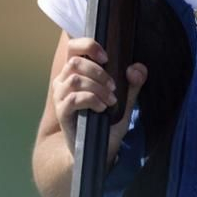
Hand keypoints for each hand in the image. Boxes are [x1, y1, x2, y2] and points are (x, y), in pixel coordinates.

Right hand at [50, 37, 146, 164]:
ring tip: (110, 101)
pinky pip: (74, 98)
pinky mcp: (62, 113)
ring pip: (75, 79)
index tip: (106, 56)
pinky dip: (92, 100)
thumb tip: (136, 68)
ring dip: (98, 88)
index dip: (88, 45)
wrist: (96, 151)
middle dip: (99, 72)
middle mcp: (64, 82)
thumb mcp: (125, 102)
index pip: (73, 47)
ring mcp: (61, 97)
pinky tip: (102, 109)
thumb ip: (133, 84)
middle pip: (75, 62)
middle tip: (114, 87)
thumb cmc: (106, 123)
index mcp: (78, 73)